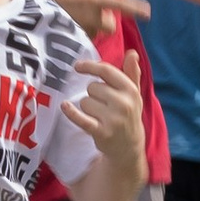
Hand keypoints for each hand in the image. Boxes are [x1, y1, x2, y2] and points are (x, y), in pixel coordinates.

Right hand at [33, 0, 137, 39]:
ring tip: (75, 16)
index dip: (134, 8)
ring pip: (96, 32)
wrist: (25, 6)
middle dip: (106, 20)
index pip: (119, 4)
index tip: (147, 13)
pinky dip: (80, 32)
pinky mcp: (71, 39)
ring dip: (92, 26)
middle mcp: (91, 17)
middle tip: (94, 11)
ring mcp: (81, 30)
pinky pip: (82, 37)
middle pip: (110, 25)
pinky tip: (67, 23)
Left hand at [60, 49, 146, 176]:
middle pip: (92, 87)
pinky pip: (81, 118)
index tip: (77, 67)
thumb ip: (132, 73)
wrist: (128, 147)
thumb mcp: (134, 95)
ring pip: (84, 102)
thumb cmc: (128, 115)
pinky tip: (65, 106)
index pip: (106, 70)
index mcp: (130, 90)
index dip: (90, 66)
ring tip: (99, 116)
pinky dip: (72, 113)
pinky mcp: (101, 132)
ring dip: (87, 108)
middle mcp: (123, 103)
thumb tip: (132, 53)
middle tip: (103, 106)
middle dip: (93, 95)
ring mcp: (113, 118)